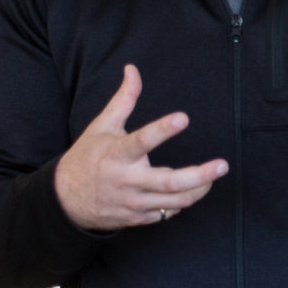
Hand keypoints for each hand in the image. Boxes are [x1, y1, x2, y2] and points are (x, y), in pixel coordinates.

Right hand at [54, 65, 227, 231]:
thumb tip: (133, 69)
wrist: (64, 200)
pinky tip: (188, 191)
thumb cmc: (87, 157)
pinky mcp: (137, 218)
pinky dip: (181, 203)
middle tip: (223, 165)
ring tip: (213, 177)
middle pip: (169, 182)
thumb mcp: (102, 126)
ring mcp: (133, 202)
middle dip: (200, 175)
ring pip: (175, 201)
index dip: (162, 130)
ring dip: (199, 189)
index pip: (142, 141)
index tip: (183, 117)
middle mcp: (126, 180)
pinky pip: (168, 213)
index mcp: (117, 154)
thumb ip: (123, 99)